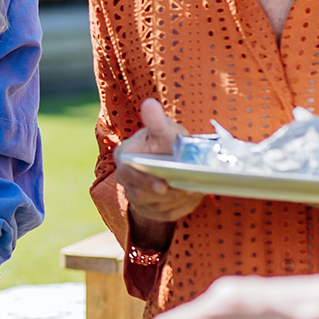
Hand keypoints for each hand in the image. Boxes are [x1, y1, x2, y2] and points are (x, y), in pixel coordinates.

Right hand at [115, 99, 205, 223]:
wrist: (172, 161)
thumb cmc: (166, 142)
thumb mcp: (164, 131)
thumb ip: (157, 122)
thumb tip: (150, 104)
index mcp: (124, 156)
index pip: (127, 171)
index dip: (144, 180)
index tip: (163, 185)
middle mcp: (125, 179)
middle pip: (141, 194)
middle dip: (167, 194)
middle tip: (187, 190)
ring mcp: (136, 197)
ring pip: (156, 205)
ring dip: (177, 199)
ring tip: (194, 189)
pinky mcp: (150, 211)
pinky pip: (167, 214)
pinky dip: (182, 206)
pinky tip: (192, 196)